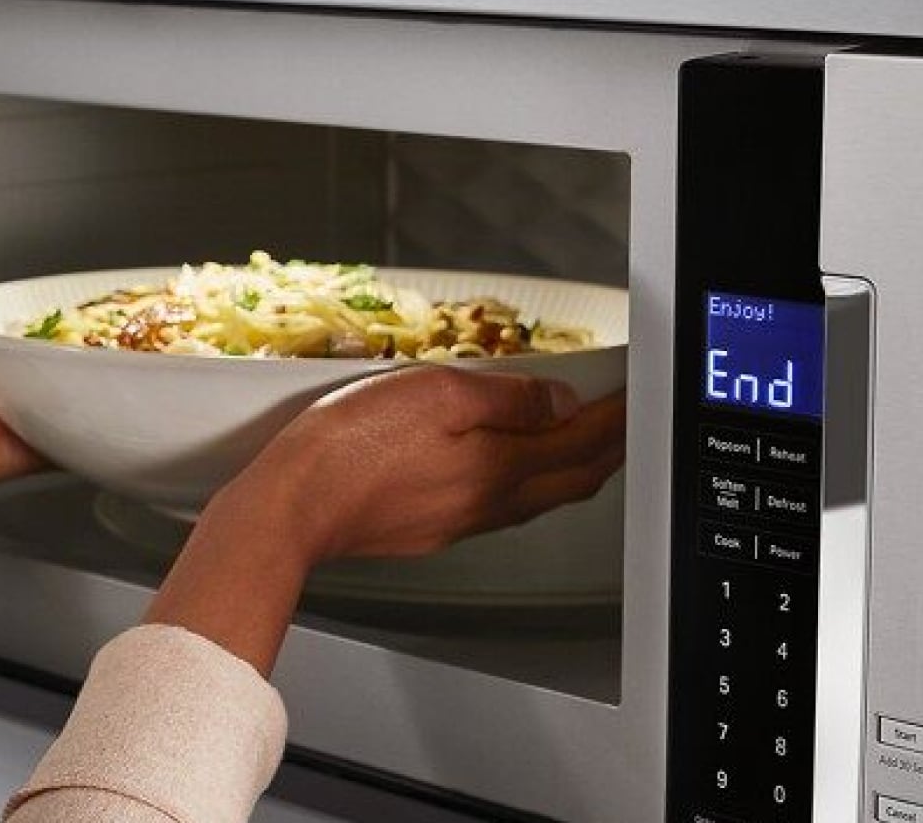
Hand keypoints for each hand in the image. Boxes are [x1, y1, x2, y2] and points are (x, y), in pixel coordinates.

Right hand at [146, 366, 628, 671]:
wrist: (290, 509)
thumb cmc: (348, 448)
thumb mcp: (434, 393)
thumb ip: (505, 397)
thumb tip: (558, 403)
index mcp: (498, 466)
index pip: (580, 441)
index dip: (614, 417)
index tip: (632, 397)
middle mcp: (487, 503)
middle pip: (570, 479)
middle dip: (605, 450)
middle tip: (623, 423)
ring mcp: (456, 522)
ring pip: (536, 498)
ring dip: (567, 470)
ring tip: (578, 442)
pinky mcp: (424, 530)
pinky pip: (496, 509)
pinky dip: (523, 484)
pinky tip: (506, 470)